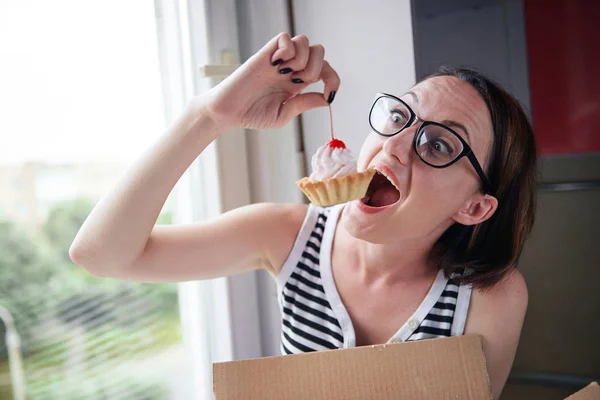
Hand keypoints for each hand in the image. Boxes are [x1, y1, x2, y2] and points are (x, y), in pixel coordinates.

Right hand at [202, 32, 339, 129]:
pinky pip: (285, 38)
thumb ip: (304, 104)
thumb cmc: (252, 114)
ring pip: (305, 42)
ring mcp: (279, 59)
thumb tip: (327, 99)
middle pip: (319, 52)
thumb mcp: (283, 115)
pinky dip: (287, 50)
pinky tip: (276, 64)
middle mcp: (290, 69)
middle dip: (317, 69)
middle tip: (299, 84)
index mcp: (297, 84)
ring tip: (286, 75)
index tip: (330, 94)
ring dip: (303, 60)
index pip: (325, 71)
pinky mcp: (265, 53)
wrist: (228, 112)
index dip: (333, 79)